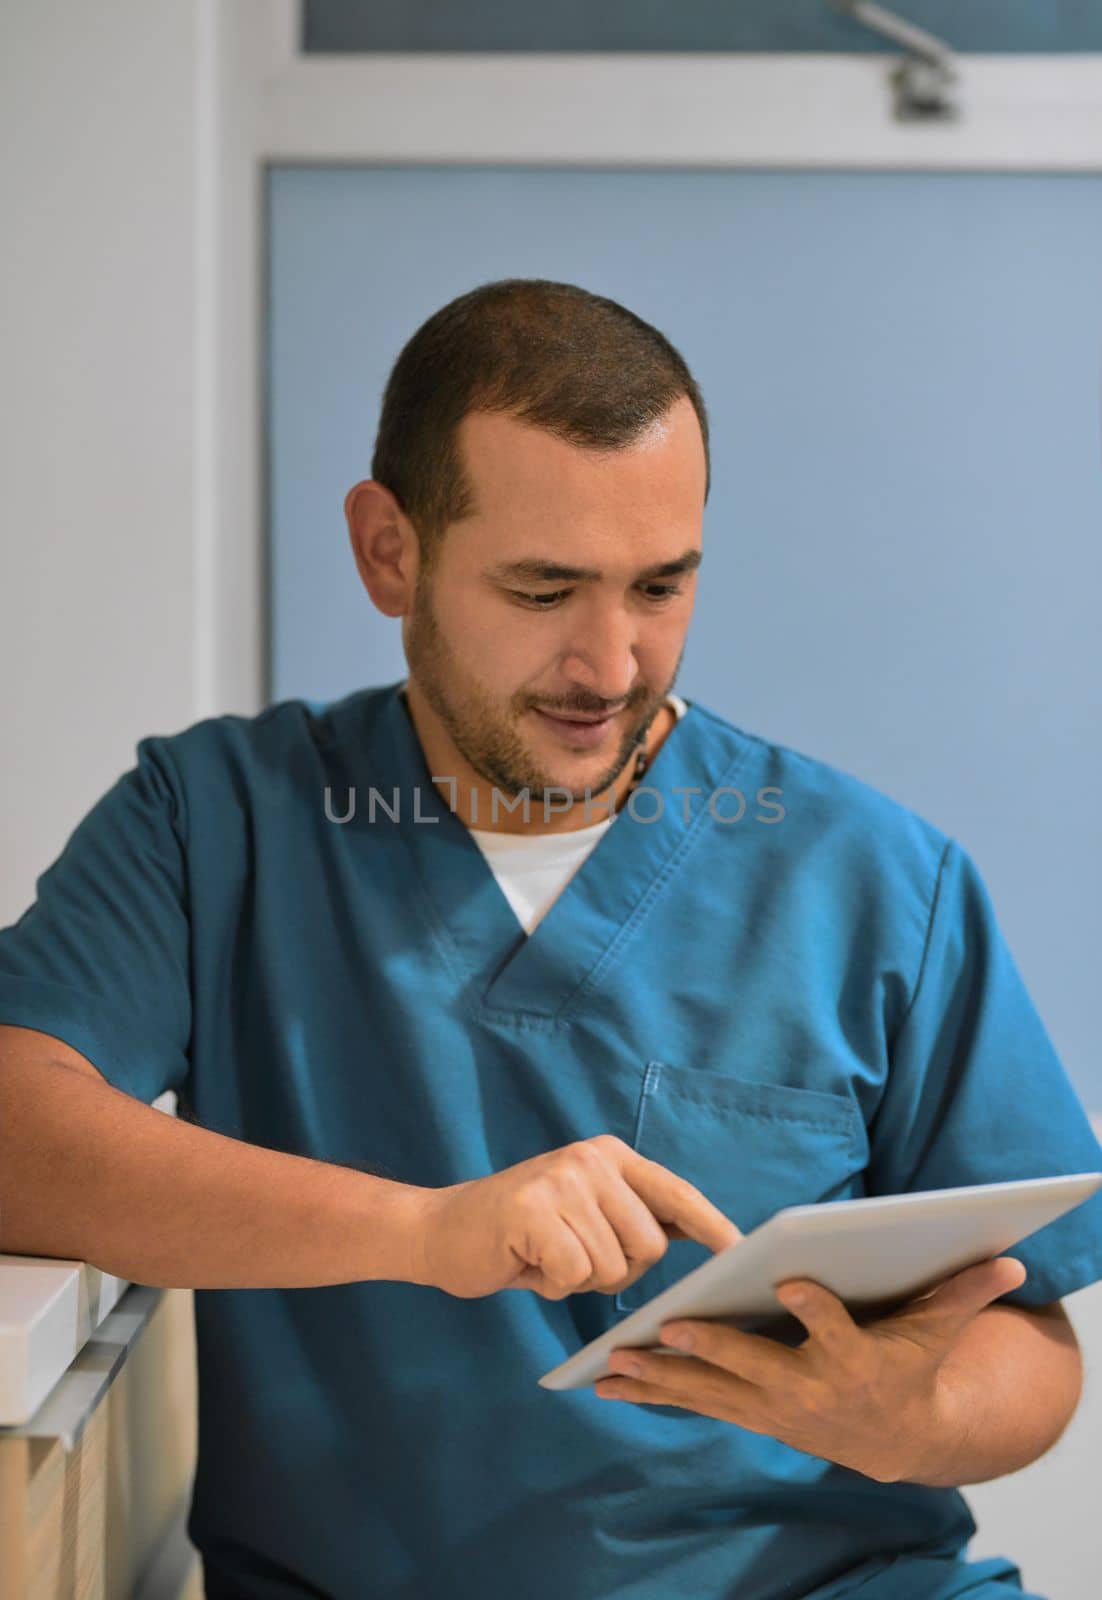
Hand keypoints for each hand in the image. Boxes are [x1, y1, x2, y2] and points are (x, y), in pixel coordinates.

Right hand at [412, 1134, 741, 1299]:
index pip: (676, 1192)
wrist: (441, 1230)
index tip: (741, 1253)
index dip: (711, 1226)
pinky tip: (527, 1262)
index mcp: (610, 1156)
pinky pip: (574, 1273)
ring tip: (545, 1256)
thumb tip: (704, 1240)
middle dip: (617, 1271)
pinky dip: (553, 1284)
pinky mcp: (534, 1209)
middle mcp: (591, 1159)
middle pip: (650, 1245)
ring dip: (579, 1280)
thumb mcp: (585, 1213)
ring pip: (612, 1267)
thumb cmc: (522, 1234)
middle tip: (571, 1259)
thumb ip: (635, 1218)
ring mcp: (562, 1180)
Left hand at [596, 1254, 1027, 1482]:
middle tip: (666, 1330)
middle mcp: (807, 1388)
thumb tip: (1009, 1259)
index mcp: (852, 1358)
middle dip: (710, 1350)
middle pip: (754, 1366)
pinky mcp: (750, 1412)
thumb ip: (962, 1292)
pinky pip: (695, 1403)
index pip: (832, 1328)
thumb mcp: (936, 1329)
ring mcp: (773, 1407)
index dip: (815, 1308)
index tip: (792, 1281)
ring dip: (659, 1379)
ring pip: (710, 1392)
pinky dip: (654, 1394)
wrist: (896, 1439)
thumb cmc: (910, 1363)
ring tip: (609, 1364)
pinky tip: (610, 1382)